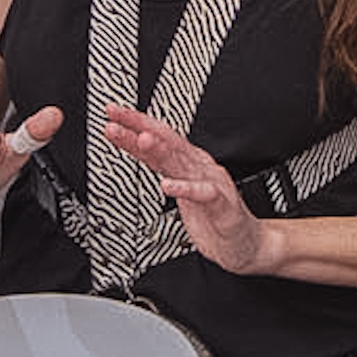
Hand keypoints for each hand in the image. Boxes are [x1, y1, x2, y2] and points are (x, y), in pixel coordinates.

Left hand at [97, 107, 283, 277]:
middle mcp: (199, 167)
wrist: (243, 243)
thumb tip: (135, 144)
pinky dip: (186, 189)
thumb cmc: (212, 216)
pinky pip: (203, 194)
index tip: (112, 114)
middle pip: (167, 143)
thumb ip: (160, 165)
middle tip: (117, 118)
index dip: (135, 125)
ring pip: (183, 164)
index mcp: (189, 161)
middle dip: (141, 129)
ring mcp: (212, 184)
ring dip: (162, 151)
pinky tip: (168, 185)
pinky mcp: (222, 206)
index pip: (159, 137)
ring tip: (142, 140)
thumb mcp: (178, 186)